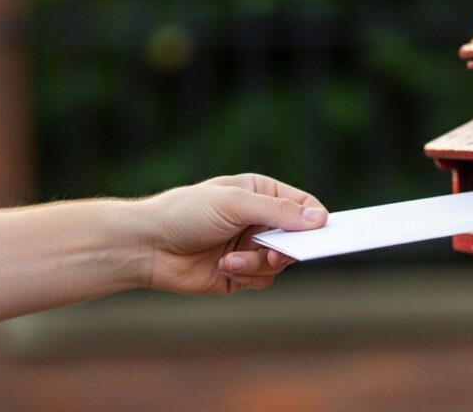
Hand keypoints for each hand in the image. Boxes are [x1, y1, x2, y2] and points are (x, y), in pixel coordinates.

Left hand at [141, 174, 326, 293]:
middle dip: (286, 248)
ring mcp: (250, 247)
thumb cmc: (187, 213)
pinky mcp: (240, 273)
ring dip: (257, 263)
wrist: (148, 245)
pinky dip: (246, 274)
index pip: (303, 205)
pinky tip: (224, 267)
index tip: (324, 233)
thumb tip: (320, 218)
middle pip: (296, 238)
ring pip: (279, 263)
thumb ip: (278, 211)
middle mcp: (258, 220)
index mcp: (260, 193)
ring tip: (231, 259)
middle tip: (275, 253)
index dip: (316, 220)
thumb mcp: (235, 204)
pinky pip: (261, 279)